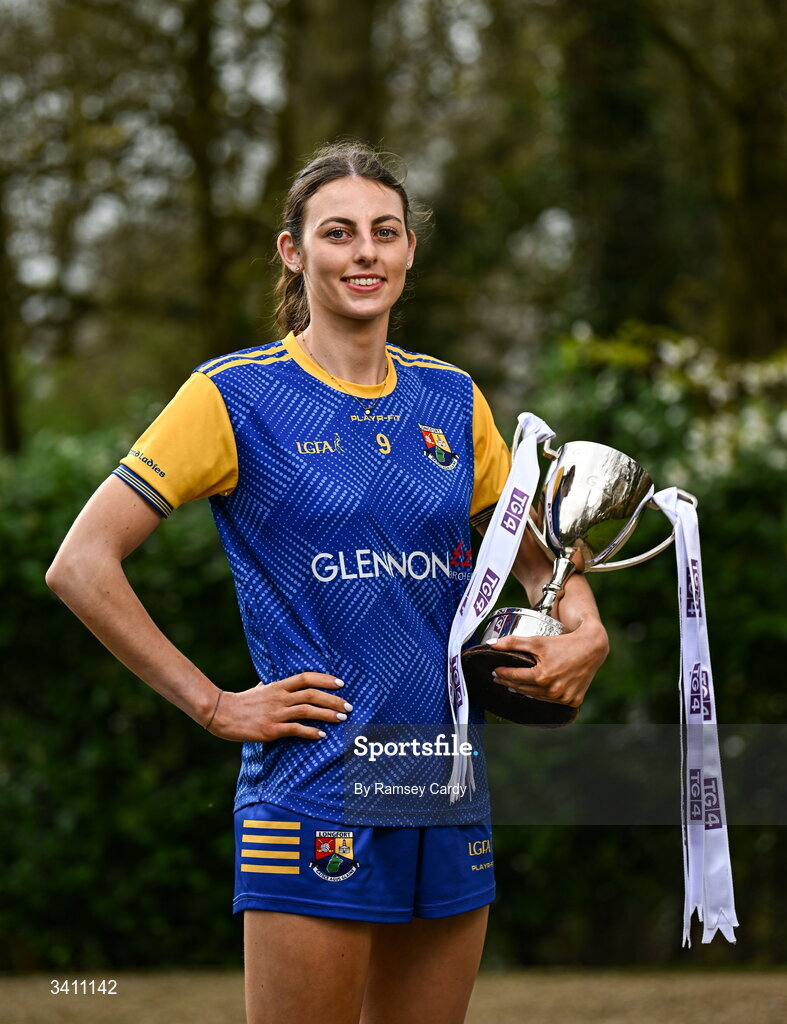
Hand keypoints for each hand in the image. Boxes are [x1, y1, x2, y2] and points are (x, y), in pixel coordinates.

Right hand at [207, 672, 351, 741]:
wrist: (220, 713)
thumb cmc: (240, 702)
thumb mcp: (258, 689)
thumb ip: (271, 686)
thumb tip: (274, 682)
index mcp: (278, 686)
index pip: (306, 678)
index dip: (325, 679)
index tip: (341, 683)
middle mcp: (279, 697)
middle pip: (312, 694)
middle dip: (333, 699)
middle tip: (349, 706)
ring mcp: (276, 713)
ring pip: (307, 710)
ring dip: (327, 714)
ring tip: (342, 718)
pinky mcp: (271, 729)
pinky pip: (295, 729)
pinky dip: (311, 732)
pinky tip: (322, 735)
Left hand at [488, 619, 608, 707]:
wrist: (592, 648)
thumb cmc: (563, 643)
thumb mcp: (537, 641)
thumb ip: (513, 643)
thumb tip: (491, 644)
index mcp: (542, 676)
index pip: (515, 677)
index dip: (502, 673)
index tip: (494, 670)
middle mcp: (553, 690)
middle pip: (523, 689)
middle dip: (509, 682)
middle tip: (499, 677)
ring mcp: (564, 698)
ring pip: (537, 697)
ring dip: (524, 691)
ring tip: (513, 685)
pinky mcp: (573, 701)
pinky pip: (552, 701)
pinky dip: (543, 696)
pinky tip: (535, 691)